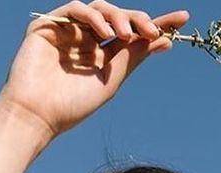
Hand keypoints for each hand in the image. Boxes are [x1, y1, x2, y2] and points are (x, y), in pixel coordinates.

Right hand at [0, 1, 189, 137]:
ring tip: (126, 35)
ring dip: (118, 17)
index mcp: (102, 55)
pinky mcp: (48, 25)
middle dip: (138, 20)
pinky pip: (76, 10)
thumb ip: (134, 56)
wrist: (38, 115)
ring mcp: (68, 31)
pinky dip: (94, 17)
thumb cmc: (73, 105)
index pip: (132, 34)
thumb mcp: (112, 80)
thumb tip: (165, 40)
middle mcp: (86, 40)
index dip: (156, 25)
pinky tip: (106, 32)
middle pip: (118, 18)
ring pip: (99, 9)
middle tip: (152, 29)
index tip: (182, 19)